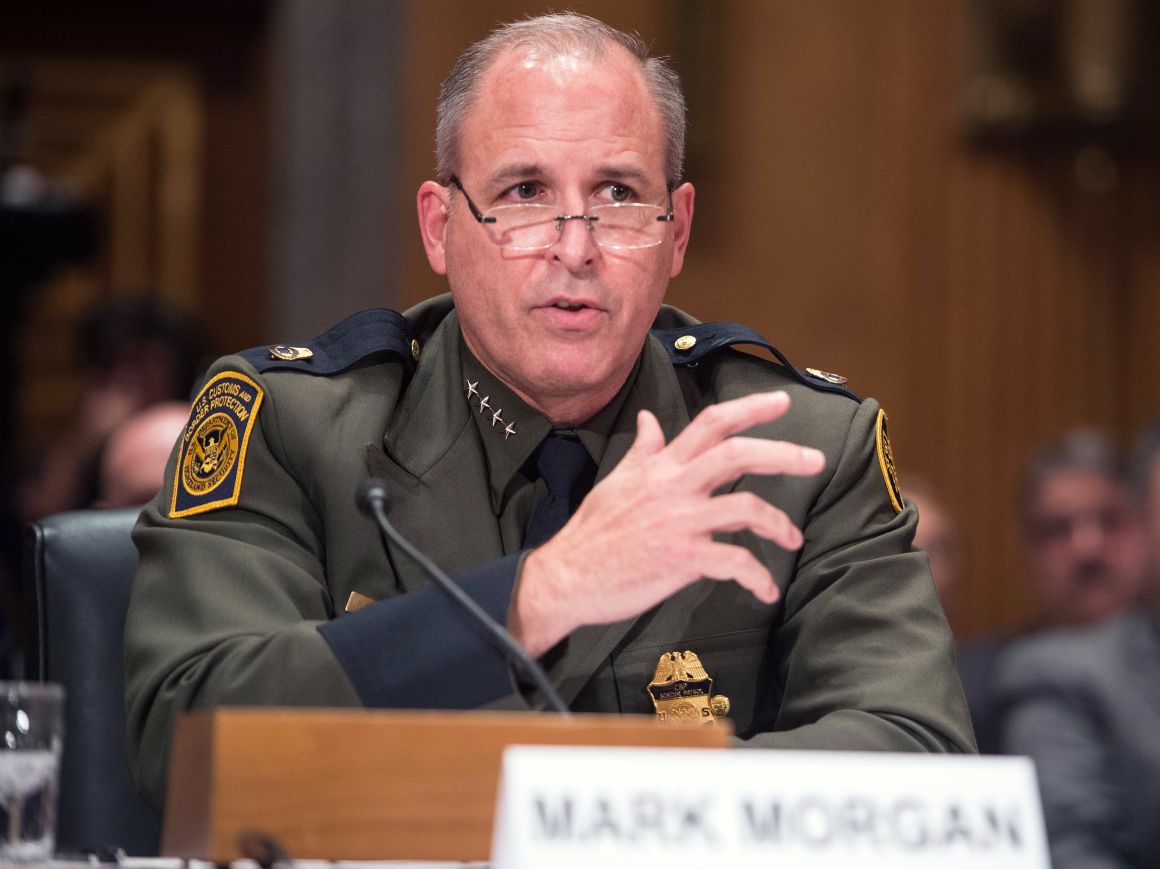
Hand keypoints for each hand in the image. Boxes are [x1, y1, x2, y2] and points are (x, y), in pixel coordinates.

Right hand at [511, 390, 824, 654]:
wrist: (566, 577)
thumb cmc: (592, 533)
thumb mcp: (616, 481)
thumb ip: (643, 450)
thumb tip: (652, 419)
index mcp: (660, 466)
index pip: (710, 424)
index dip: (749, 409)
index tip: (782, 402)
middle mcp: (673, 487)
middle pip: (737, 455)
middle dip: (783, 454)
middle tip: (817, 460)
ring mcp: (679, 522)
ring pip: (745, 508)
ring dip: (778, 523)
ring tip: (791, 538)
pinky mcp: (682, 559)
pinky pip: (735, 562)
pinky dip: (758, 577)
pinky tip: (765, 590)